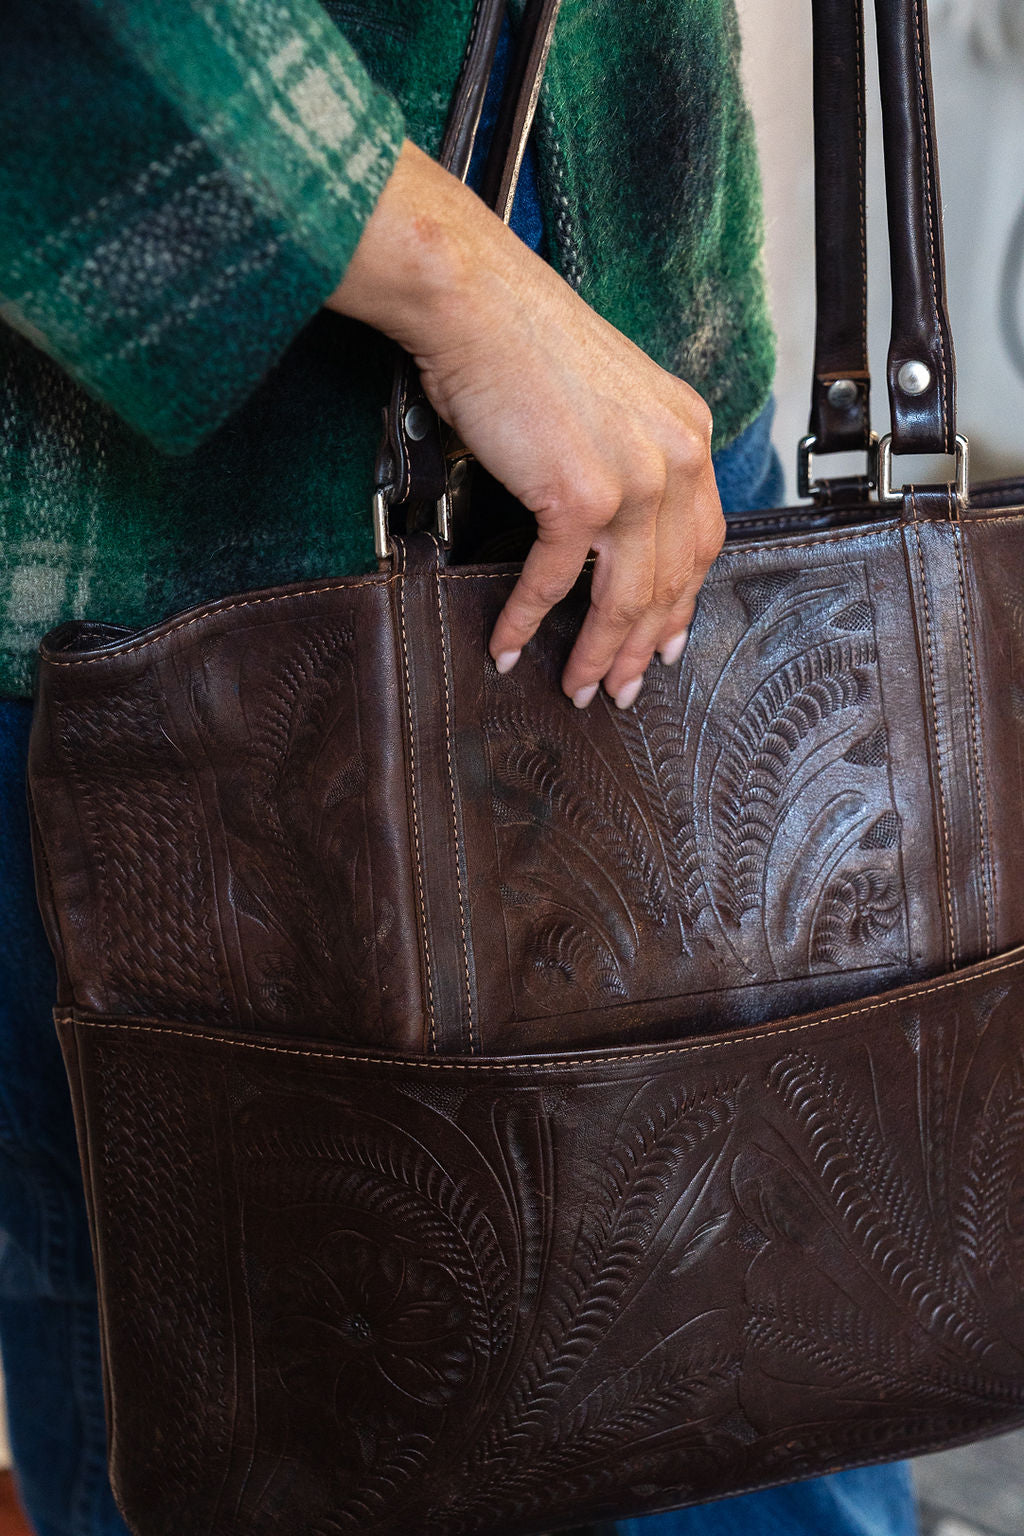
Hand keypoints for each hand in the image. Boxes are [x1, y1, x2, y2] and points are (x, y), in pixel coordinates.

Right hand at [327, 141, 724, 707]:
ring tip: (579, 687)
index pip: (703, 539)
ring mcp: (633, 479)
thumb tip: (606, 525)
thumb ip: (627, 455)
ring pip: (625, 596)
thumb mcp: (609, 398)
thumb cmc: (523, 339)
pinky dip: (529, 618)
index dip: (684, 601)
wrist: (476, 300)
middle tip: (624, 686)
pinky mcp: (579, 494)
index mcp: (688, 431)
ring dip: (598, 652)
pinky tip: (512, 644)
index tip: (667, 640)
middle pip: (672, 580)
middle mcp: (676, 456)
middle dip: (644, 645)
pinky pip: (556, 581)